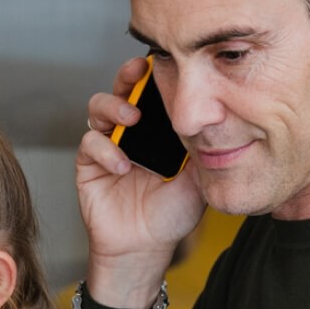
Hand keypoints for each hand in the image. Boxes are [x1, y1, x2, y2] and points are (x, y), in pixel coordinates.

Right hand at [80, 56, 203, 307]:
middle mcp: (130, 131)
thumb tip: (220, 116)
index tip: (164, 62)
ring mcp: (108, 144)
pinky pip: (90, 143)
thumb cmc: (172, 213)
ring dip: (114, 106)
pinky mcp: (89, 164)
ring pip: (99, 107)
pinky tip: (122, 165)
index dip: (154, 75)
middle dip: (128, 76)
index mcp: (157, 129)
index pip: (152, 91)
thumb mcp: (199, 177)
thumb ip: (204, 147)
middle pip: (122, 88)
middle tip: (139, 72)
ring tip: (133, 119)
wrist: (146, 246)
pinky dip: (104, 149)